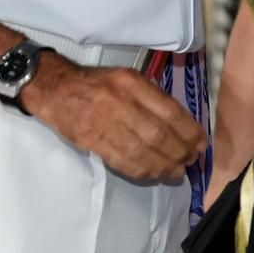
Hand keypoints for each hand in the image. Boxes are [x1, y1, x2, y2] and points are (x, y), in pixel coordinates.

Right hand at [20, 54, 205, 181]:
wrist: (54, 88)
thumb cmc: (95, 83)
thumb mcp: (126, 79)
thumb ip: (152, 99)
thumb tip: (182, 128)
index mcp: (131, 82)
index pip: (170, 112)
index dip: (190, 133)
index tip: (200, 145)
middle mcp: (118, 101)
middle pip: (159, 135)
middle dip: (180, 153)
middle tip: (189, 161)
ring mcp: (103, 121)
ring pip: (143, 152)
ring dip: (164, 166)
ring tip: (175, 172)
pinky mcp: (91, 139)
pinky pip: (123, 161)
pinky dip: (142, 171)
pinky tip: (153, 173)